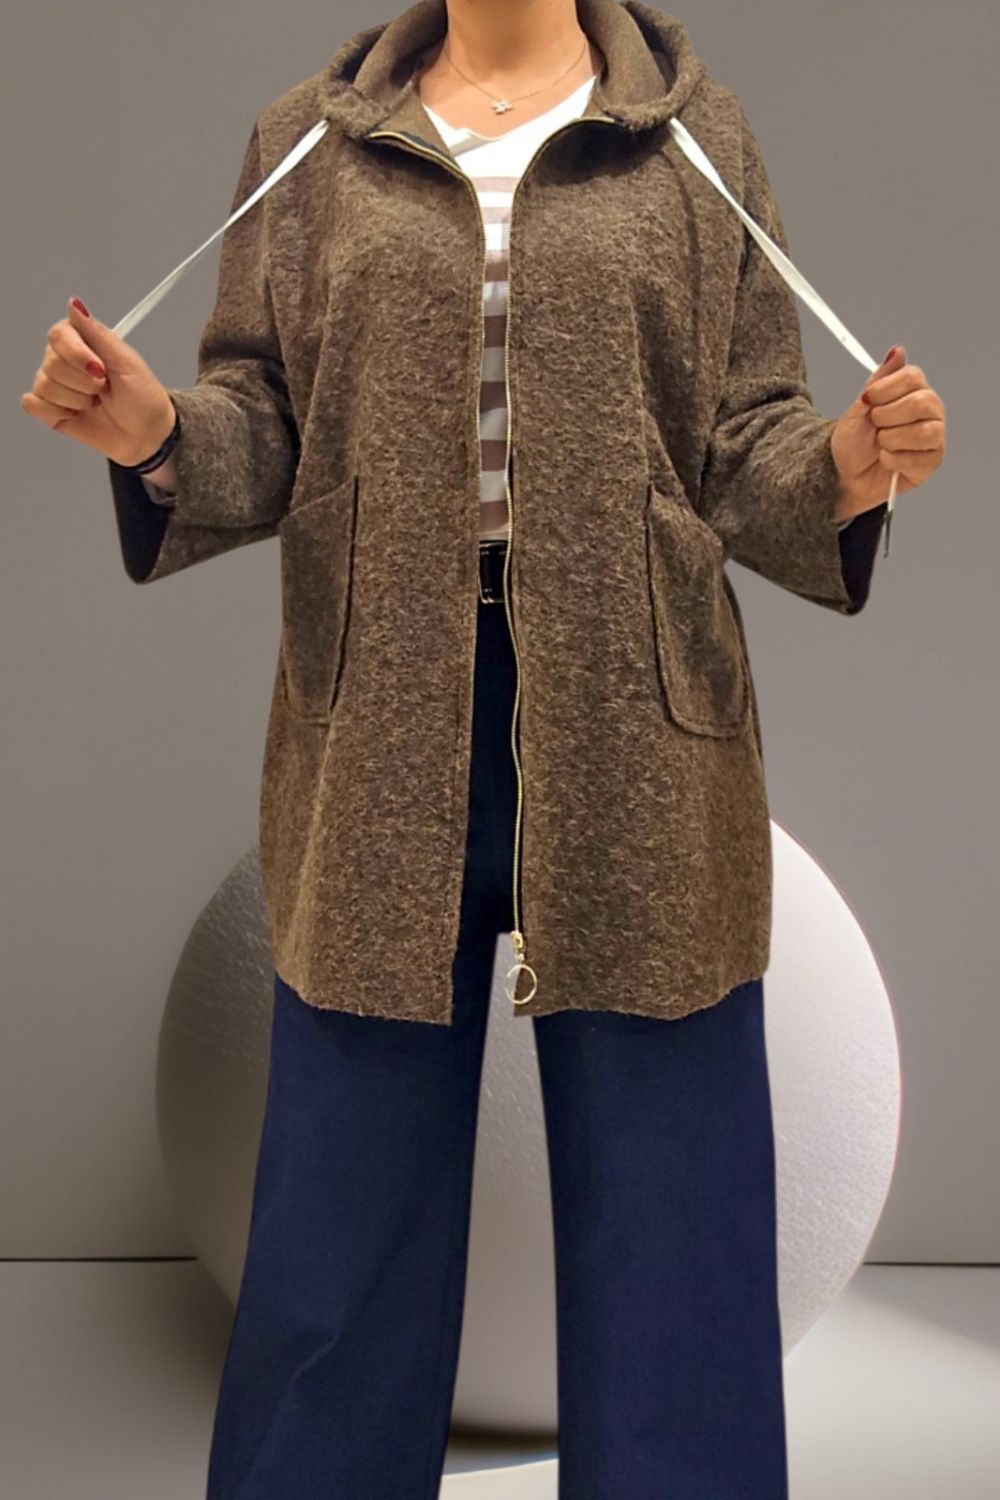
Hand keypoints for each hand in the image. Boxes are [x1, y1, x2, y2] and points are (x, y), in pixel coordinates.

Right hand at [20, 296, 176, 467]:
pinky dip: (56, 412)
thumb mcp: (126, 360)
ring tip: (96, 402)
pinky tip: (76, 413)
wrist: (146, 433)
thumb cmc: (142, 396)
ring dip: (77, 400)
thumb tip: (74, 304)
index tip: (100, 369)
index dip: (77, 355)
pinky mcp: (50, 408)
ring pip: (45, 386)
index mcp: (81, 341)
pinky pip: (33, 404)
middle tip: (104, 388)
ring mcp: (56, 384)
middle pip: (51, 363)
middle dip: (84, 383)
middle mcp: (64, 360)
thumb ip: (97, 332)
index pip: (58, 336)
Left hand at [830, 344, 945, 520]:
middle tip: (875, 425)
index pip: (913, 376)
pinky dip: (893, 460)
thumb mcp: (859, 408)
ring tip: (880, 444)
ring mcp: (933, 436)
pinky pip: (918, 458)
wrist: (844, 475)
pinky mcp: (932, 462)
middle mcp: (929, 411)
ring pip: (924, 432)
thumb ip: (879, 380)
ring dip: (891, 440)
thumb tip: (897, 351)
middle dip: (887, 416)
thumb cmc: (853, 442)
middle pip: (922, 402)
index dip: (886, 389)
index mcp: (913, 391)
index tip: (868, 400)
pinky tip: (886, 460)